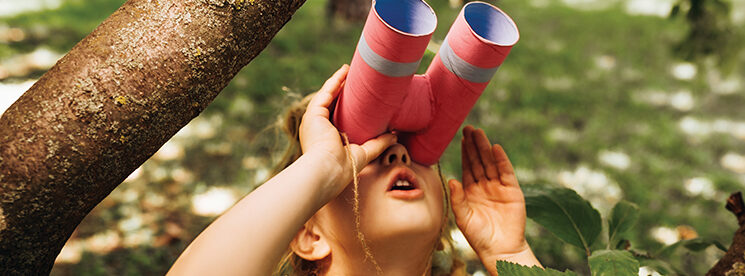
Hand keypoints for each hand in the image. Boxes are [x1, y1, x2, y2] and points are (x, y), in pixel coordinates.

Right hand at [299, 65, 396, 196]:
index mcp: (326, 139)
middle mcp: (318, 128)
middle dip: (341, 90)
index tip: (360, 95)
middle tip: (354, 78)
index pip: (337, 117)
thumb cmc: (344, 168)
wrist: (327, 172)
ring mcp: (313, 121)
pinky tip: (343, 72)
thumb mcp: (364, 153)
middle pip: (331, 104)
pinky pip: (325, 93)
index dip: (347, 105)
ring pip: (327, 96)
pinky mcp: (313, 115)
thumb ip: (378, 143)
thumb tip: (395, 134)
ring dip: (337, 82)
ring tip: (348, 70)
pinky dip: (334, 82)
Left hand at [449, 126, 536, 265]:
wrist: (500, 249)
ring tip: (479, 132)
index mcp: (471, 191)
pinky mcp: (512, 191)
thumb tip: (451, 179)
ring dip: (485, 148)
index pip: (467, 167)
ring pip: (490, 163)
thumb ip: (457, 199)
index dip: (465, 153)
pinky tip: (495, 148)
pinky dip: (501, 160)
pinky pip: (506, 172)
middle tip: (468, 128)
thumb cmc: (479, 237)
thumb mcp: (463, 218)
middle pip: (479, 161)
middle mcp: (484, 186)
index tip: (460, 137)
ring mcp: (499, 187)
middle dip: (474, 145)